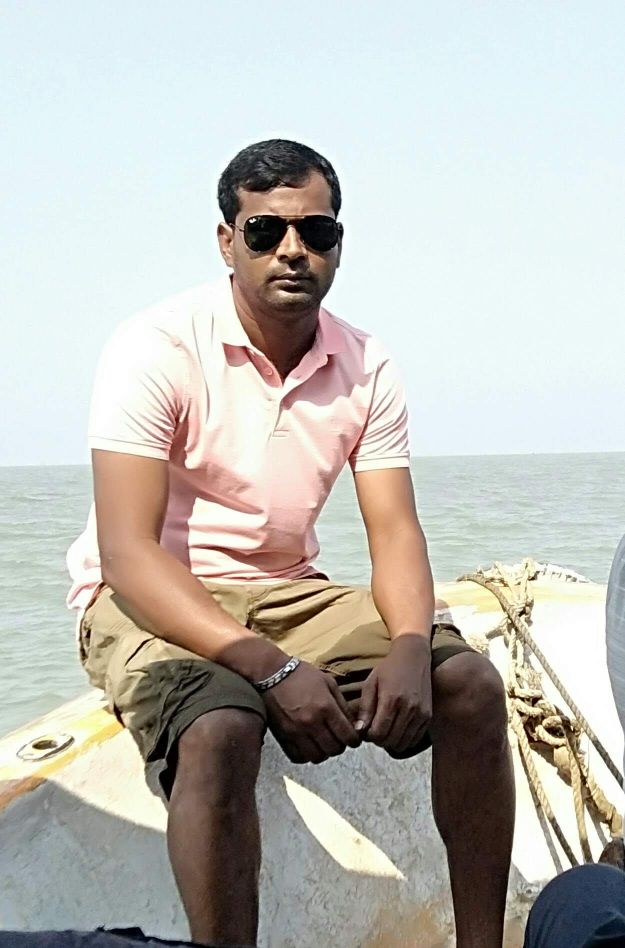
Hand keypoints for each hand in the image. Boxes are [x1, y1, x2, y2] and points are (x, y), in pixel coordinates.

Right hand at [263, 661, 360, 764]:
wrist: (272, 674)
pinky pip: (298, 757)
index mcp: (326, 707)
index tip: (353, 738)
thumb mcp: (328, 683)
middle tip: (338, 738)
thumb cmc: (302, 675)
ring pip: (317, 757)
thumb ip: (343, 705)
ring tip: (323, 742)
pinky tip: (309, 745)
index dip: (354, 740)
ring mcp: (296, 731)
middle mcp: (312, 722)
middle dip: (340, 745)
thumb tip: (355, 726)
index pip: (347, 736)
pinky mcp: (282, 736)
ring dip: (324, 752)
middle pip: (334, 749)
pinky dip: (306, 755)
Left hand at [356, 635, 431, 753]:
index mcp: (391, 700)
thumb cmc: (389, 668)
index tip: (366, 729)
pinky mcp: (428, 716)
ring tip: (386, 728)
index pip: (378, 733)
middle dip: (379, 739)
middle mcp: (408, 709)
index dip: (369, 736)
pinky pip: (414, 740)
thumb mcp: (371, 683)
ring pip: (402, 743)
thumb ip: (365, 708)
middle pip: (390, 741)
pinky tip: (398, 728)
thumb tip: (359, 731)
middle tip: (375, 729)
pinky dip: (404, 739)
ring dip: (391, 741)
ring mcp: (420, 714)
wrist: (414, 656)